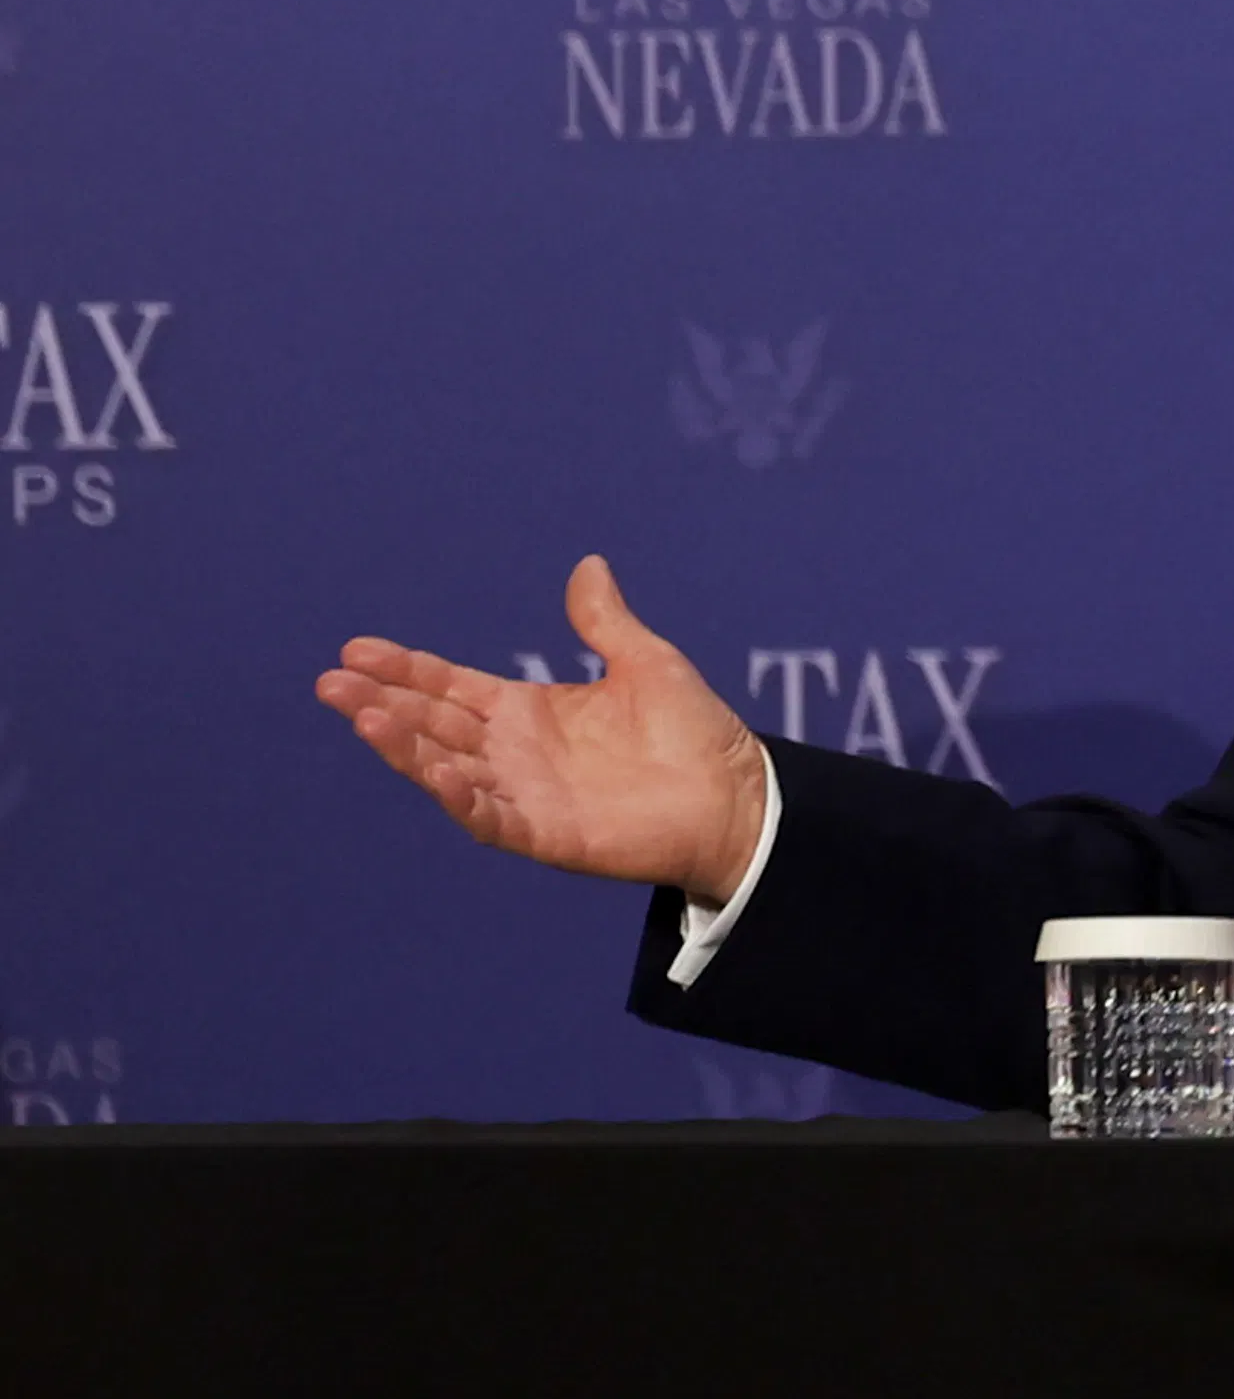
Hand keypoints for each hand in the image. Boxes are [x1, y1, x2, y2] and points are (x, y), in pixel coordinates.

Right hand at [315, 556, 766, 904]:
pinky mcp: (545, 833)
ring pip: (448, 770)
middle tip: (331, 681)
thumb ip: (605, 622)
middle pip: (433, 725)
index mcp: (529, 711)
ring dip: (404, 748)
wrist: (737, 796)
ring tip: (364, 716)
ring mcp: (525, 795)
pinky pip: (490, 817)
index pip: (449, 686)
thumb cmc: (695, 733)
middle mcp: (514, 753)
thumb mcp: (645, 663)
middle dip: (382, 703)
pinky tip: (434, 771)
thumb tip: (589, 565)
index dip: (405, 669)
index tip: (355, 649)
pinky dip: (460, 797)